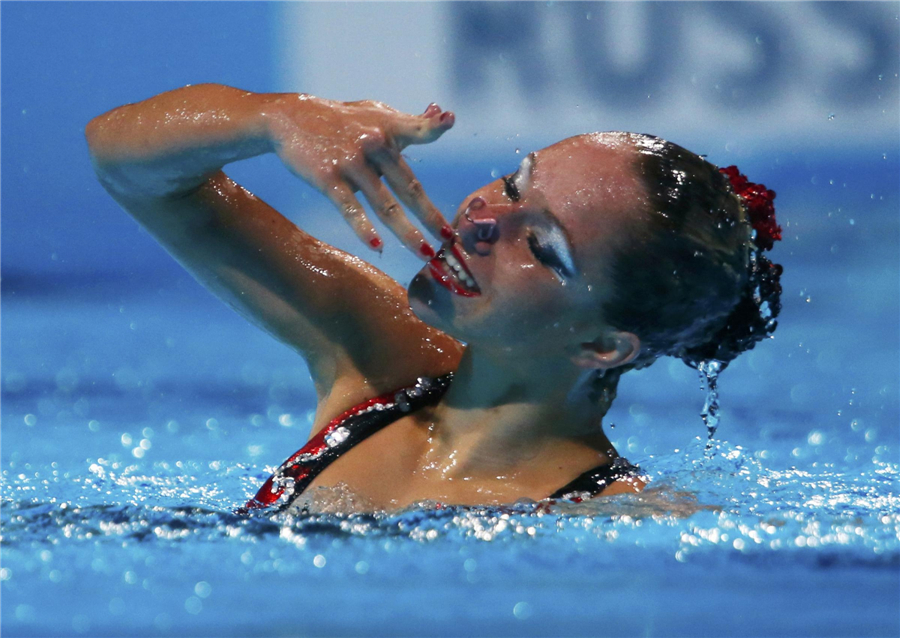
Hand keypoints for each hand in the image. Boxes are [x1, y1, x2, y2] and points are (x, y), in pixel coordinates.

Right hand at [265, 95, 454, 257]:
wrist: (290, 119)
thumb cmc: (342, 120)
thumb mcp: (375, 112)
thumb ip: (410, 122)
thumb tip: (445, 116)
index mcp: (388, 128)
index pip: (416, 128)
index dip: (433, 125)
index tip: (450, 121)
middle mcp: (373, 144)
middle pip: (408, 187)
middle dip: (430, 216)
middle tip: (448, 238)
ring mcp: (351, 163)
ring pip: (385, 205)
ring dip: (407, 232)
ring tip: (425, 253)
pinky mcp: (329, 178)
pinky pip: (351, 209)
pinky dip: (364, 228)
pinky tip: (377, 245)